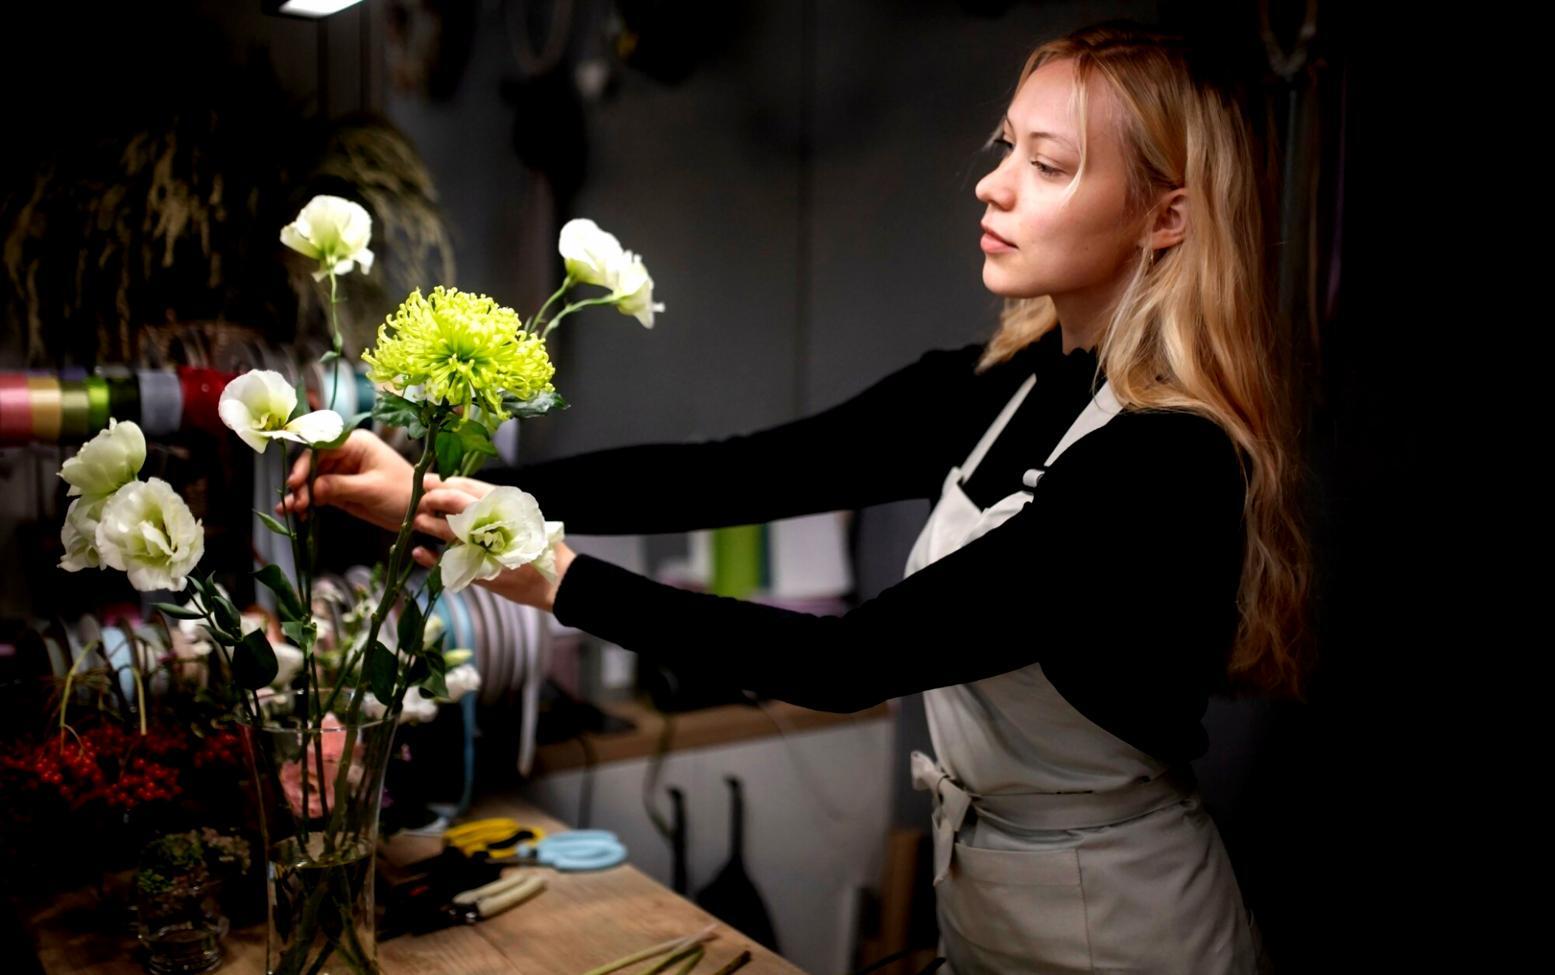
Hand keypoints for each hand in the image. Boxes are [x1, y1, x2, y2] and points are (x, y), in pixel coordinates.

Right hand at [278, 430, 439, 531]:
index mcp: (357, 443)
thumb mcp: (371, 489)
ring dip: (300, 495)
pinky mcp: (341, 490)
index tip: (295, 482)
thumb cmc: (404, 492)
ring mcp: (343, 472)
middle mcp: (347, 454)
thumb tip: (312, 487)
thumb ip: (340, 486)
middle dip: (301, 484)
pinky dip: (308, 503)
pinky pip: (319, 494)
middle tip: (294, 503)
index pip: (322, 447)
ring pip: (313, 481)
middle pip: (313, 465)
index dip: (305, 464)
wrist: (420, 510)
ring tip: (290, 512)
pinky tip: (299, 515)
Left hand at [411, 486, 577, 612]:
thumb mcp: (522, 517)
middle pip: (454, 503)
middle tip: (421, 502)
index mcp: (507, 505)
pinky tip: (420, 552)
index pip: (467, 486)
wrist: (557, 579)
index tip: (425, 482)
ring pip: (447, 530)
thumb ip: (495, 507)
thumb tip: (461, 495)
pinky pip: (449, 562)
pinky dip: (431, 557)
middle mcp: (496, 521)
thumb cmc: (540, 545)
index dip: (442, 483)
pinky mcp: (482, 571)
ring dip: (427, 525)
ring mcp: (487, 546)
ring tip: (418, 523)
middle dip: (432, 500)